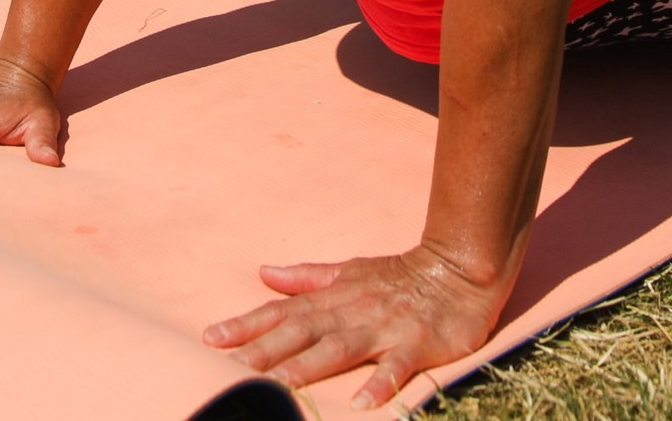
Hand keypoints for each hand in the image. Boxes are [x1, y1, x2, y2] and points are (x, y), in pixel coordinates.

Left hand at [202, 243, 510, 410]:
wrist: (460, 268)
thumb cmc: (399, 276)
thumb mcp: (349, 271)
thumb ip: (307, 277)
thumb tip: (265, 273)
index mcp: (333, 297)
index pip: (282, 312)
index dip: (247, 325)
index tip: (211, 339)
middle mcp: (351, 311)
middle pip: (301, 332)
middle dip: (265, 351)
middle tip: (229, 370)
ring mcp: (384, 327)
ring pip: (339, 347)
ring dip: (308, 366)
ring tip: (278, 385)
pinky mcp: (418, 343)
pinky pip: (397, 365)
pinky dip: (381, 383)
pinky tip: (362, 403)